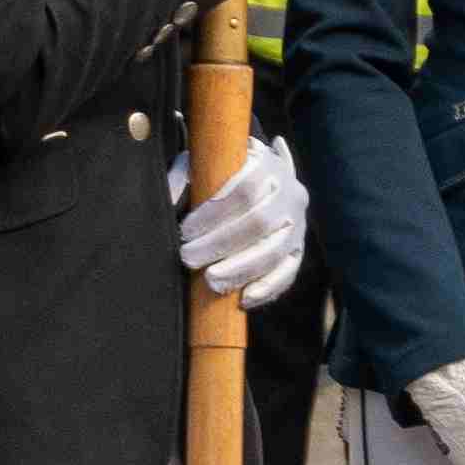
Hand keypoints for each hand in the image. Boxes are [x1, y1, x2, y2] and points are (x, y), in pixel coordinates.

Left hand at [173, 133, 308, 307]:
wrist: (259, 180)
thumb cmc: (219, 175)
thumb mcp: (201, 165)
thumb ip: (182, 177)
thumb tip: (167, 200)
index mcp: (267, 166)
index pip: (245, 189)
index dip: (214, 212)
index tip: (185, 230)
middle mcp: (289, 193)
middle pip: (259, 222)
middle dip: (220, 244)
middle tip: (188, 258)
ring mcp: (297, 223)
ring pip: (274, 250)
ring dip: (241, 269)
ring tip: (211, 281)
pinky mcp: (297, 249)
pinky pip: (288, 272)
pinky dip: (267, 288)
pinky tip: (243, 298)